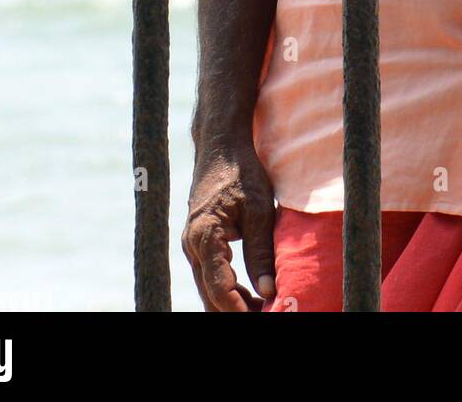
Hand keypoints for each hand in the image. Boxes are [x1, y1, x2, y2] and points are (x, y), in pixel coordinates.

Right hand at [182, 140, 276, 312]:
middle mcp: (192, 244)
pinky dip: (228, 289)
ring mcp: (192, 244)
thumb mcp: (259, 209)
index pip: (219, 287)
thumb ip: (261, 251)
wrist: (220, 146)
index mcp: (205, 236)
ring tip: (264, 308)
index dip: (239, 309)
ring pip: (209, 287)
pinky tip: (251, 295)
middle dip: (236, 310)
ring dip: (233, 302)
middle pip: (210, 294)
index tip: (262, 316)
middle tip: (267, 314)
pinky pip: (210, 274)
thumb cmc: (242, 172)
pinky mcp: (198, 241)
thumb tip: (269, 290)